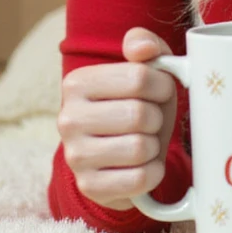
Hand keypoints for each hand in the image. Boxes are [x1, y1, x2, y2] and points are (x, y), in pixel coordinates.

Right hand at [56, 27, 177, 210]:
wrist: (123, 152)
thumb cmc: (137, 103)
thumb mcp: (145, 68)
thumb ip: (145, 45)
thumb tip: (144, 48)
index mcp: (78, 82)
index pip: (139, 77)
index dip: (163, 85)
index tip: (161, 90)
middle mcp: (68, 119)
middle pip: (139, 115)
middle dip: (157, 117)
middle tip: (151, 119)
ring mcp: (75, 156)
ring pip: (139, 148)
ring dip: (155, 145)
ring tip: (145, 140)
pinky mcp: (89, 187)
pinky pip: (139, 180)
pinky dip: (153, 172)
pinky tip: (144, 164)